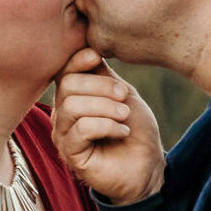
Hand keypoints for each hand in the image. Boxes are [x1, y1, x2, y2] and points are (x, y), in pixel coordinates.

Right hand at [50, 48, 164, 204]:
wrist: (147, 165)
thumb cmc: (135, 129)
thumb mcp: (121, 94)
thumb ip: (103, 74)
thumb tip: (89, 45)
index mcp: (72, 96)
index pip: (63, 71)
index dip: (77, 60)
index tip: (97, 57)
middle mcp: (62, 114)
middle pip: (68, 86)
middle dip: (101, 87)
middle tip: (124, 97)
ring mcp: (64, 135)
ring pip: (73, 107)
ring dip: (105, 107)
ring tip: (124, 116)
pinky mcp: (71, 155)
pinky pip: (81, 129)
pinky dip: (106, 126)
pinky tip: (122, 131)